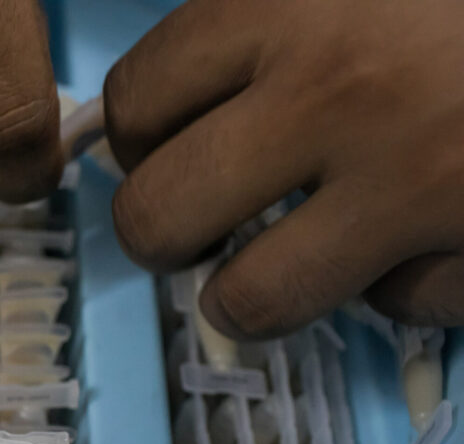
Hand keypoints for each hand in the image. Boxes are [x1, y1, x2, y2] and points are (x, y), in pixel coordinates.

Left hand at [103, 0, 463, 335]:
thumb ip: (265, 22)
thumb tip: (185, 87)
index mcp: (291, 4)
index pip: (135, 103)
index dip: (137, 139)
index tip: (161, 148)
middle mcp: (336, 95)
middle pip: (157, 217)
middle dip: (163, 236)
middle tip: (202, 225)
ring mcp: (413, 179)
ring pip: (250, 300)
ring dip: (250, 294)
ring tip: (281, 265)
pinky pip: (392, 304)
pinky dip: (396, 281)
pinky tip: (418, 239)